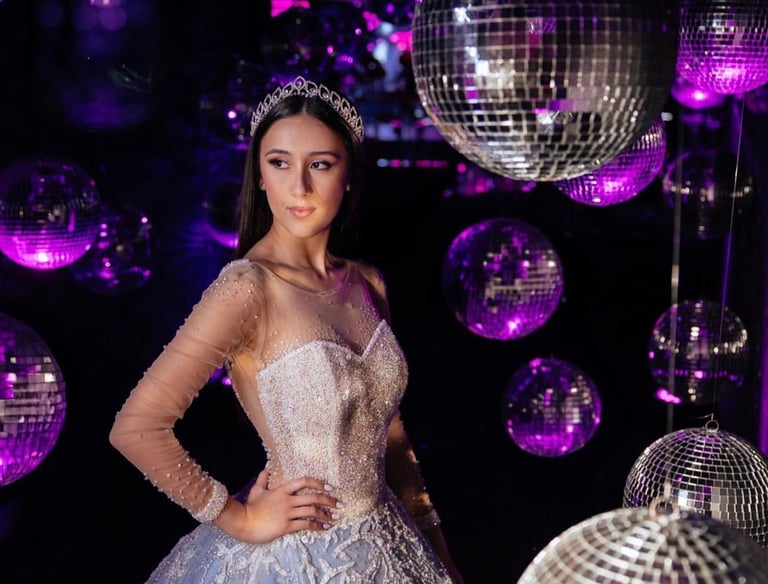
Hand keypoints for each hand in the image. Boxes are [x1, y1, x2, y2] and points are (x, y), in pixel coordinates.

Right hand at [227, 469, 342, 543]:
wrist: (243, 522)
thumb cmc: (249, 507)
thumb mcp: (256, 490)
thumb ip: (262, 479)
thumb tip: (265, 468)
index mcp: (282, 490)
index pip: (304, 481)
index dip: (318, 483)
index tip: (329, 486)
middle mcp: (288, 500)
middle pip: (313, 497)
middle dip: (329, 500)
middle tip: (340, 504)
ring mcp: (288, 513)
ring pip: (312, 511)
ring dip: (326, 514)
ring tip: (335, 517)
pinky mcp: (286, 526)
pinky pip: (306, 525)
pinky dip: (317, 526)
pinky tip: (324, 528)